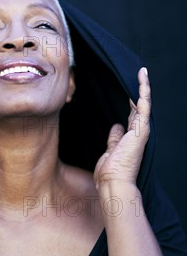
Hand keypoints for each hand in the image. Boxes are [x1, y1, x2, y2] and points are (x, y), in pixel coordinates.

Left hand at [93, 67, 150, 188]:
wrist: (113, 183)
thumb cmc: (110, 173)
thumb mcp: (110, 151)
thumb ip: (114, 138)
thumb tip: (116, 127)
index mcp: (130, 138)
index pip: (133, 116)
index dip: (133, 102)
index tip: (130, 91)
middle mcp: (138, 133)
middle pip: (140, 107)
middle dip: (139, 90)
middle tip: (139, 74)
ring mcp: (141, 131)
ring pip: (144, 104)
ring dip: (144, 87)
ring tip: (142, 72)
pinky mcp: (141, 130)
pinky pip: (144, 106)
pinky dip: (143, 91)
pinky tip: (142, 78)